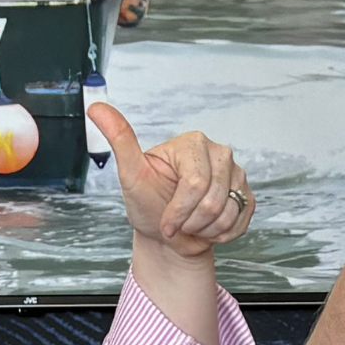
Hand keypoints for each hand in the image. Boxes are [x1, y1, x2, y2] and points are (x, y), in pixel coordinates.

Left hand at [92, 101, 250, 260]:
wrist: (169, 237)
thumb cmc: (149, 205)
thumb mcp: (131, 175)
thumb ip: (120, 140)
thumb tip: (96, 107)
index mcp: (194, 143)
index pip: (195, 184)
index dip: (179, 211)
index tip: (165, 222)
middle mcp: (220, 154)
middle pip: (213, 202)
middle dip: (191, 223)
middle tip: (177, 223)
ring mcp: (237, 174)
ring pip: (228, 214)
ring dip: (205, 230)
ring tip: (192, 224)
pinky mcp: (247, 195)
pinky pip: (241, 222)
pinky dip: (222, 235)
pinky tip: (208, 227)